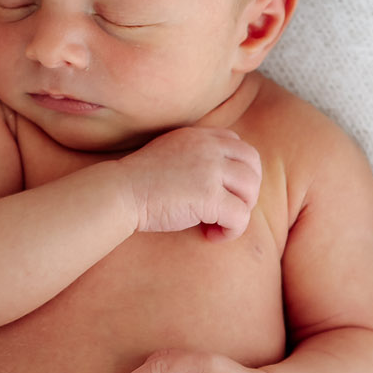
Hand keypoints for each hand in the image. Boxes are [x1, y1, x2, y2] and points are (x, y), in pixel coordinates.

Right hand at [122, 124, 261, 237]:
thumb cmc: (138, 181)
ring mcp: (211, 170)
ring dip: (241, 211)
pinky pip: (241, 217)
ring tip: (218, 224)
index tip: (226, 191)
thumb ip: (194, 156)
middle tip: (228, 210)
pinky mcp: (210, 196)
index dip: (240, 171)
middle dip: (247, 191)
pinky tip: (211, 235)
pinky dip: (232, 231)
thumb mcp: (169, 153)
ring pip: (251, 191)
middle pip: (253, 165)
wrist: (119, 192)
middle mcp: (209, 148)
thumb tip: (218, 178)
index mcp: (199, 136)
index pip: (240, 146)